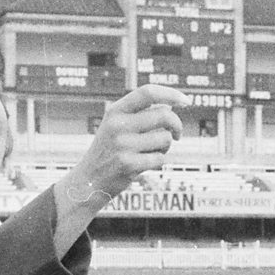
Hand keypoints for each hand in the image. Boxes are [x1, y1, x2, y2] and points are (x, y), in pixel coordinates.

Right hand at [66, 85, 188, 199]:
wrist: (88, 181)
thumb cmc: (109, 151)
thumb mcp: (116, 126)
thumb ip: (140, 114)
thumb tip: (171, 105)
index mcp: (115, 111)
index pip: (147, 93)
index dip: (170, 94)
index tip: (185, 100)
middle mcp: (117, 125)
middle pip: (164, 115)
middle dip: (177, 125)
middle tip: (177, 134)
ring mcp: (122, 145)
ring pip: (165, 138)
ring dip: (165, 147)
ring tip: (151, 152)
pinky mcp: (128, 165)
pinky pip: (160, 158)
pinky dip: (158, 161)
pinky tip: (144, 164)